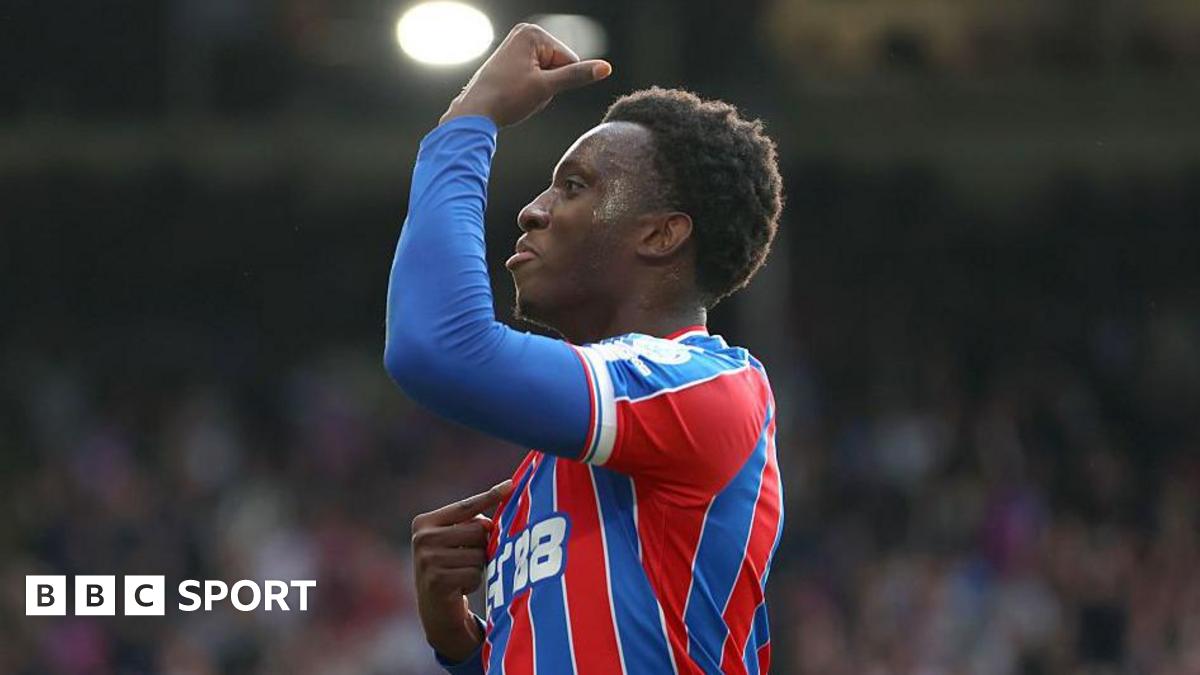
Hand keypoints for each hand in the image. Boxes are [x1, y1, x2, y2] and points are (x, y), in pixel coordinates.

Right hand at [410, 479, 513, 661]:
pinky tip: (459, 587)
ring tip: (461, 574)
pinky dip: (474, 582)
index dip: (490, 496)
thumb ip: (471, 524)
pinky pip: (475, 574)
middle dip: (481, 546)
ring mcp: (427, 559)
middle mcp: (422, 538)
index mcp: (425, 522)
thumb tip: (497, 512)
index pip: (465, 507)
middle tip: (466, 559)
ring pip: (479, 554)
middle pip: (478, 530)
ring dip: (477, 566)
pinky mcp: (437, 580)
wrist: (435, 609)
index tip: (511, 485)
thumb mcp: (454, 540)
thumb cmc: (451, 566)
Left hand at [441, 23, 611, 126]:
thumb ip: (577, 76)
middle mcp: (523, 35)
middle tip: (526, 93)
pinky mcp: (512, 60)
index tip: (534, 87)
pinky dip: (530, 89)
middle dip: (549, 85)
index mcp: (532, 34)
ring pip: (547, 74)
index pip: (569, 60)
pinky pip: (535, 77)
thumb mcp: (547, 88)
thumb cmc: (506, 98)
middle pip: (558, 65)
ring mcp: (516, 47)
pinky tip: (514, 94)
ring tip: (519, 94)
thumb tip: (605, 68)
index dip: (558, 81)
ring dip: (540, 90)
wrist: (476, 113)